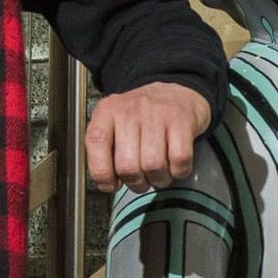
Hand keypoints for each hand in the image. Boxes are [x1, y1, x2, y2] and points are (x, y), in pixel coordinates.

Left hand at [86, 81, 212, 190]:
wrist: (177, 93)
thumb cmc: (144, 117)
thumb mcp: (115, 125)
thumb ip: (104, 151)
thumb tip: (107, 183)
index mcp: (107, 111)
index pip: (96, 143)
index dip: (102, 173)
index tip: (111, 184)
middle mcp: (130, 109)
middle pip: (127, 165)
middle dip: (136, 182)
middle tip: (140, 180)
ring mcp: (157, 113)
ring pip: (153, 166)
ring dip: (158, 179)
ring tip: (158, 173)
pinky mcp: (181, 120)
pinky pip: (179, 160)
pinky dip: (178, 171)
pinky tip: (174, 166)